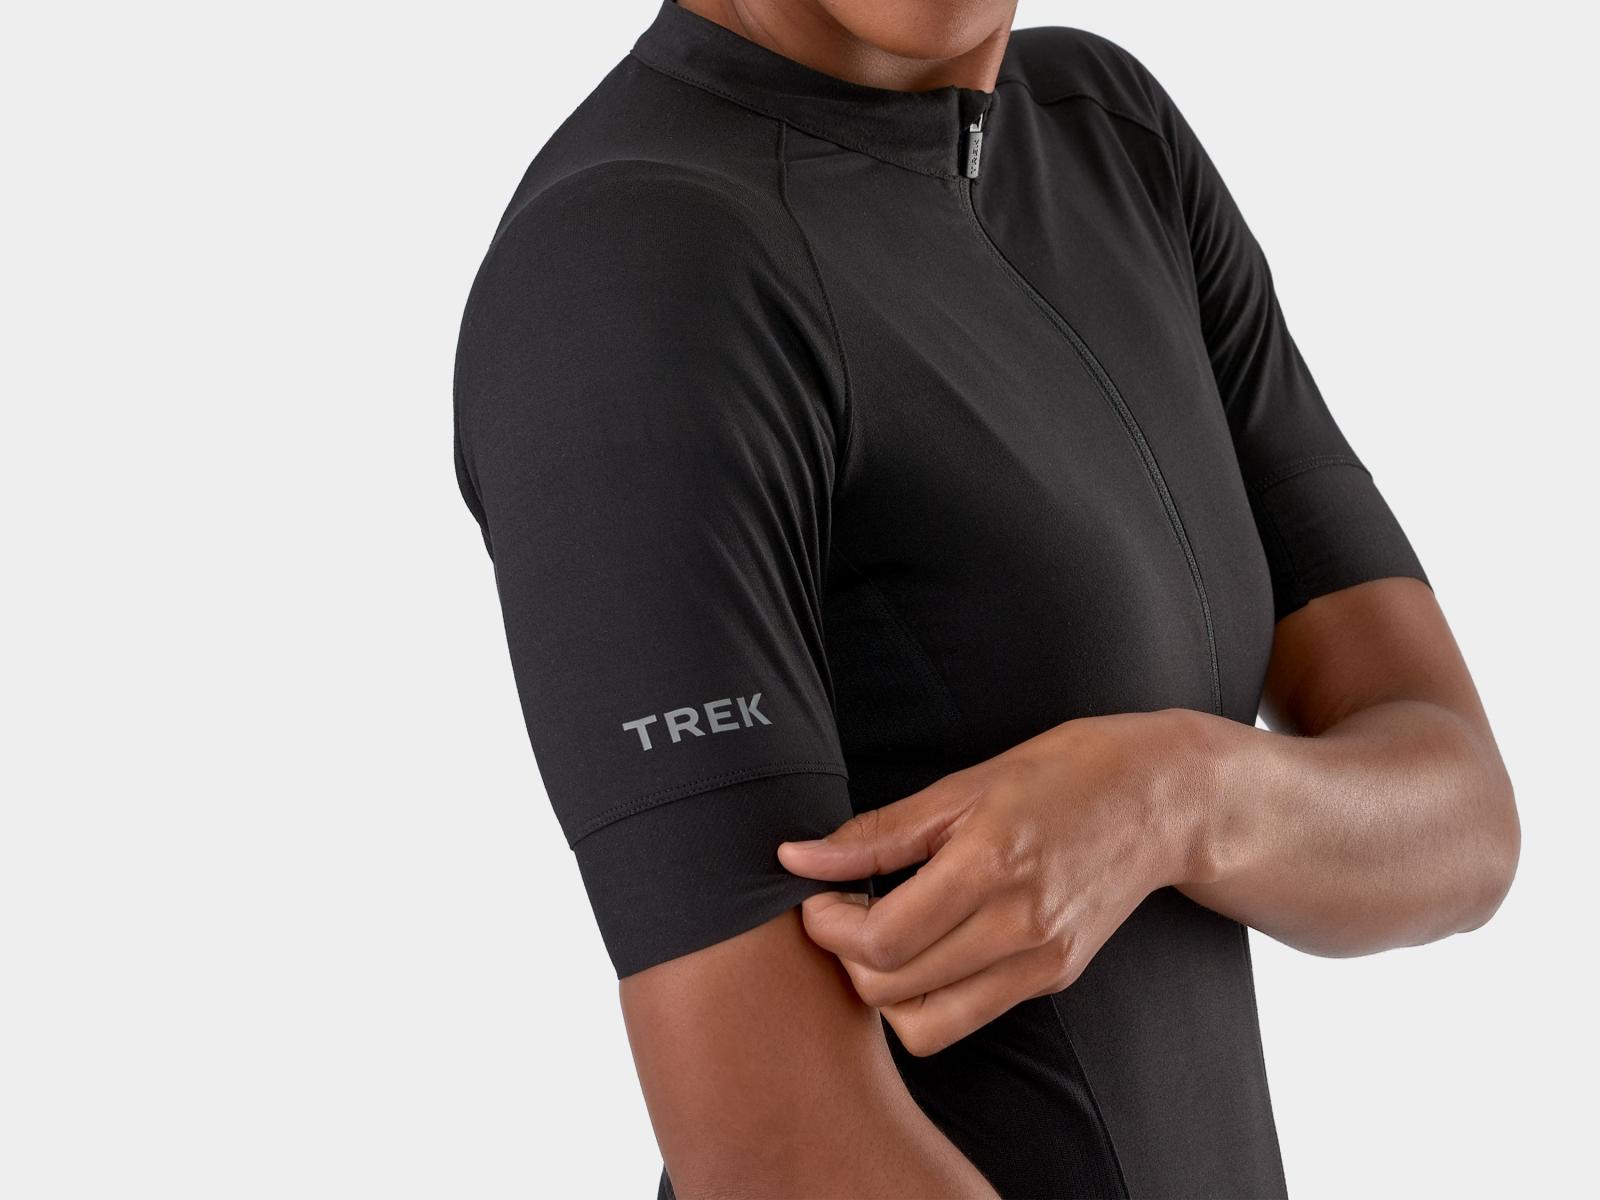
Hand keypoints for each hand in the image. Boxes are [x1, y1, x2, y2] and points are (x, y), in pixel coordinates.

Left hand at [777, 708, 1221, 1055]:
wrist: (1162, 800)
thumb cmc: (1062, 774)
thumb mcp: (963, 784)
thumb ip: (877, 832)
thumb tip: (797, 858)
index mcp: (991, 864)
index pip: (881, 939)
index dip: (827, 927)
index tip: (816, 898)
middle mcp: (1019, 925)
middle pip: (893, 988)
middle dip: (845, 959)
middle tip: (841, 914)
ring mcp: (1041, 961)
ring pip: (926, 1025)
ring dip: (883, 992)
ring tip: (882, 937)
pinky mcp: (1054, 979)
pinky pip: (967, 1018)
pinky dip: (928, 998)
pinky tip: (926, 948)